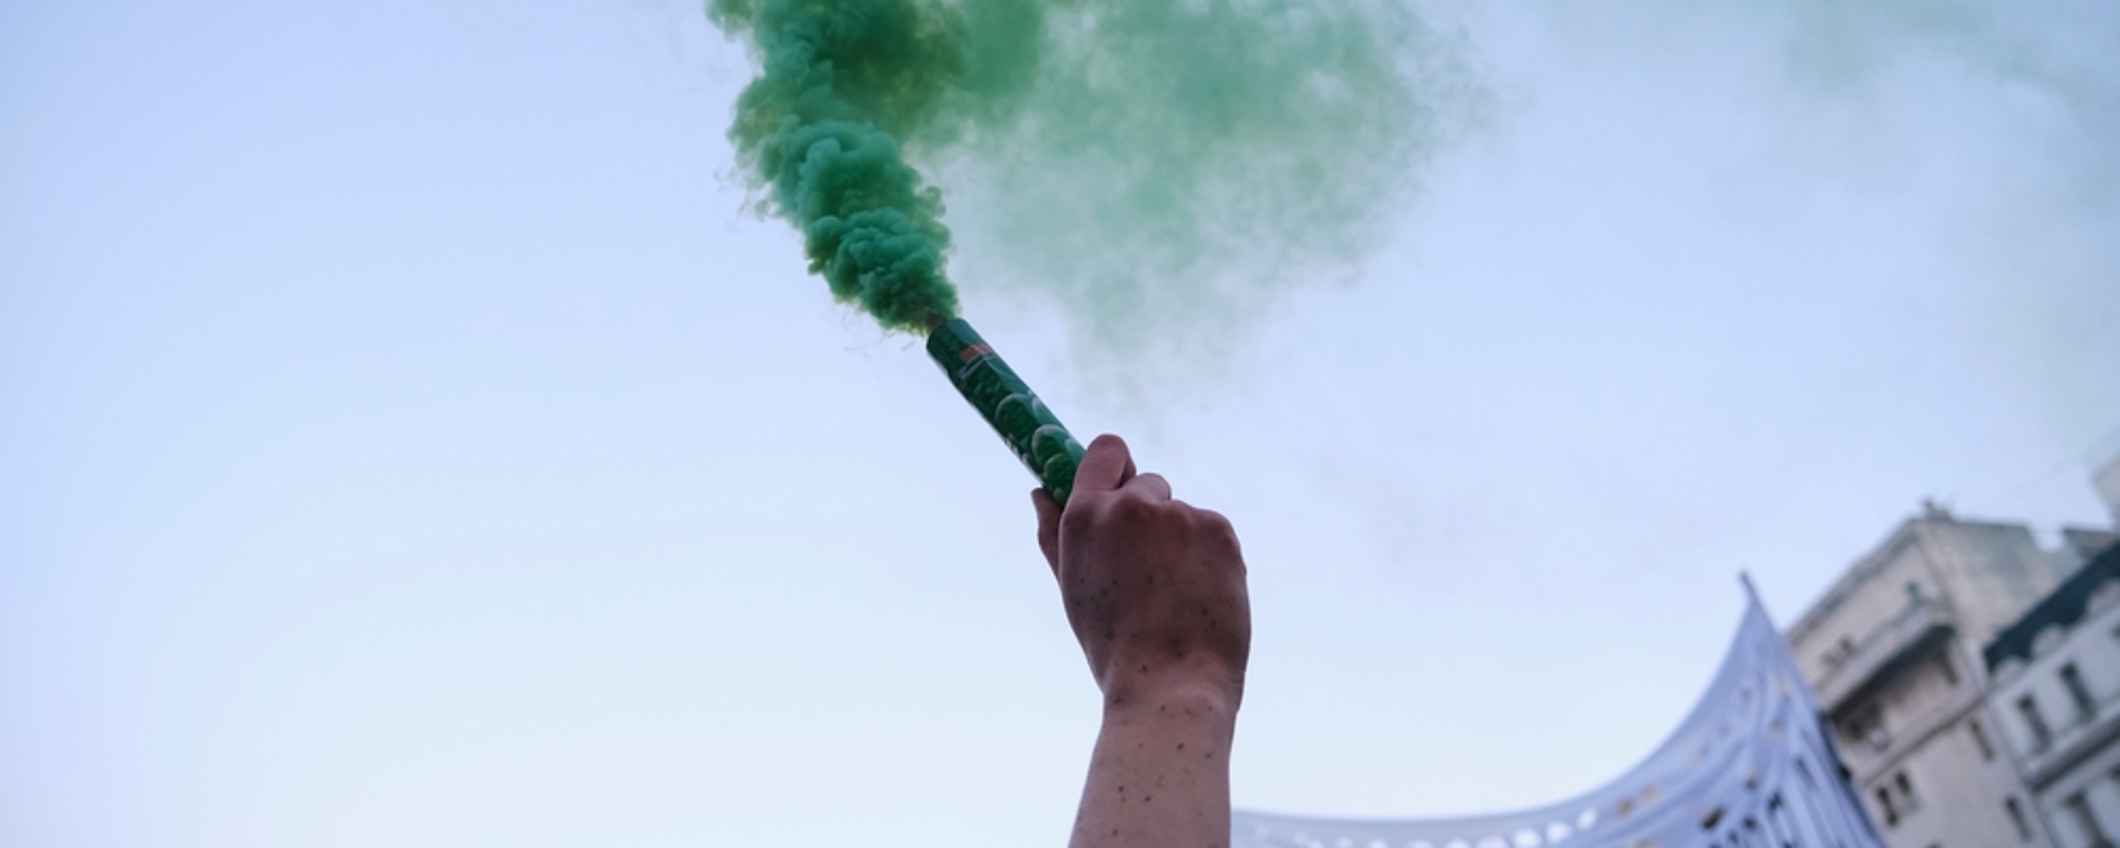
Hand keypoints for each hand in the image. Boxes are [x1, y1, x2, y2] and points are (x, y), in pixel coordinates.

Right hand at [1032, 434, 1250, 709]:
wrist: (1169, 684)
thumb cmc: (1114, 647)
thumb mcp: (1073, 589)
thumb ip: (1054, 536)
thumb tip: (1040, 494)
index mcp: (1085, 516)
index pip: (1106, 452)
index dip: (1115, 468)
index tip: (1121, 487)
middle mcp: (1131, 505)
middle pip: (1148, 482)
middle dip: (1150, 514)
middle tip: (1149, 570)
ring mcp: (1178, 514)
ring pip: (1183, 514)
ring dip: (1181, 541)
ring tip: (1174, 596)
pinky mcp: (1218, 529)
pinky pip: (1212, 532)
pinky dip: (1210, 557)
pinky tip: (1201, 596)